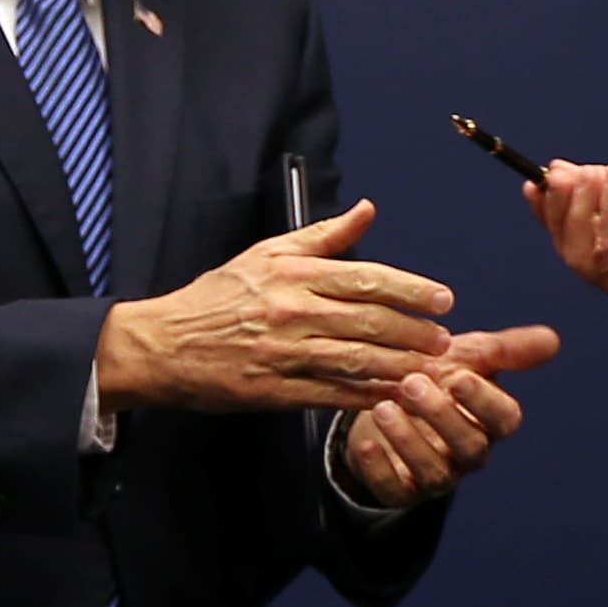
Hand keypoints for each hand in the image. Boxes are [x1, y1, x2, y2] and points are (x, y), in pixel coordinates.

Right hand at [96, 201, 452, 413]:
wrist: (161, 344)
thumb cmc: (216, 298)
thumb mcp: (266, 254)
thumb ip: (323, 236)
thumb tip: (367, 210)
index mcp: (292, 274)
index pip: (365, 278)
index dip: (409, 289)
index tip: (442, 299)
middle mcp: (291, 310)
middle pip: (369, 320)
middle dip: (415, 332)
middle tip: (446, 339)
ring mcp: (283, 352)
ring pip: (357, 358)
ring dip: (400, 366)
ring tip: (432, 369)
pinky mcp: (274, 390)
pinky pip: (332, 394)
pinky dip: (366, 396)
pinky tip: (393, 396)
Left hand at [341, 323, 560, 506]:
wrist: (387, 405)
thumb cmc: (436, 379)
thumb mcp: (467, 358)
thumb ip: (505, 351)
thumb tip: (552, 339)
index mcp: (490, 421)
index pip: (503, 419)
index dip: (485, 402)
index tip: (461, 377)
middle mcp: (469, 452)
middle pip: (470, 446)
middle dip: (442, 416)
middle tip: (412, 383)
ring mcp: (437, 475)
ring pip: (436, 471)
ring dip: (409, 440)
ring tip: (382, 407)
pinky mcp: (402, 491)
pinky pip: (395, 489)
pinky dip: (379, 469)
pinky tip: (364, 444)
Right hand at [530, 162, 607, 314]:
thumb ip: (601, 184)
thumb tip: (555, 173)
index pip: (569, 237)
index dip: (549, 210)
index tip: (536, 181)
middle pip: (569, 249)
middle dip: (564, 207)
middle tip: (571, 175)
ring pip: (583, 255)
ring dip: (586, 208)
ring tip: (603, 177)